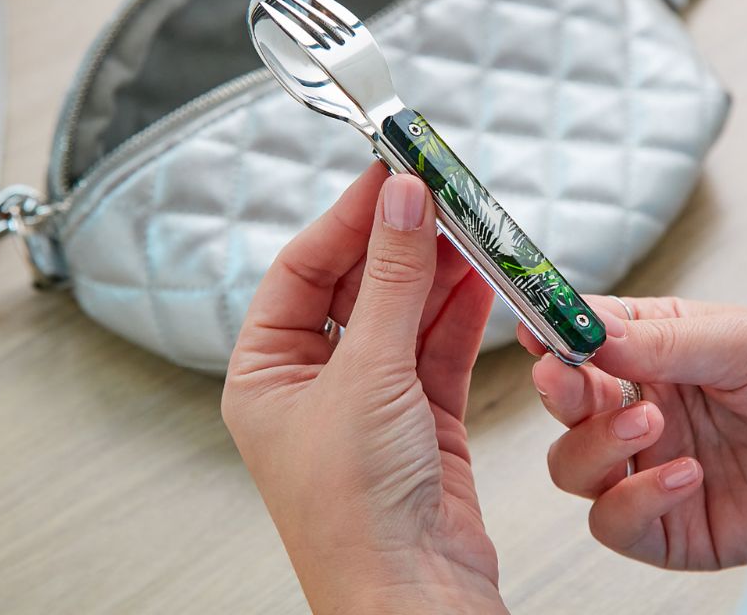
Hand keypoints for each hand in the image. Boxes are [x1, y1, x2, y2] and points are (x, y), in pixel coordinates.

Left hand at [222, 163, 506, 613]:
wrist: (416, 602)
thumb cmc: (358, 512)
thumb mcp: (369, 375)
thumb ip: (391, 280)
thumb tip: (401, 200)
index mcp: (267, 372)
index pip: (302, 269)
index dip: (345, 218)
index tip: (387, 174)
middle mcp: (313, 381)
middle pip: (358, 285)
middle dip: (399, 240)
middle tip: (437, 193)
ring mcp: (369, 397)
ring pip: (404, 312)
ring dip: (436, 270)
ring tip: (467, 226)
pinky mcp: (420, 416)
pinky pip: (437, 346)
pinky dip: (460, 311)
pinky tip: (479, 277)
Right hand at [519, 296, 746, 569]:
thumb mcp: (738, 342)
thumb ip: (659, 338)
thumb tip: (586, 331)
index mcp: (649, 355)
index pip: (579, 344)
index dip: (548, 336)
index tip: (534, 332)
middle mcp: (637, 410)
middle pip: (563, 406)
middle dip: (558, 391)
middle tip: (566, 376)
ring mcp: (645, 469)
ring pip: (571, 466)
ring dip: (596, 445)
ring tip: (650, 421)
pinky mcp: (665, 528)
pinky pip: (613, 523)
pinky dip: (634, 501)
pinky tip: (683, 474)